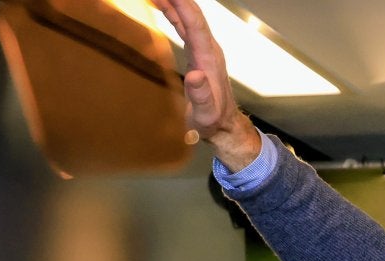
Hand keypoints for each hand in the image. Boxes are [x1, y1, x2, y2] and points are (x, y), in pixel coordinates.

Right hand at [150, 0, 262, 169]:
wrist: (223, 124)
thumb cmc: (212, 120)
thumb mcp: (205, 113)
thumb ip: (201, 96)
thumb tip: (196, 76)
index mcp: (209, 58)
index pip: (195, 24)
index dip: (182, 5)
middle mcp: (208, 49)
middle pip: (192, 15)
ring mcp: (204, 50)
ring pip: (188, 18)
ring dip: (174, 2)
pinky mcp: (198, 53)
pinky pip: (185, 26)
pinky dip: (173, 13)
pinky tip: (162, 5)